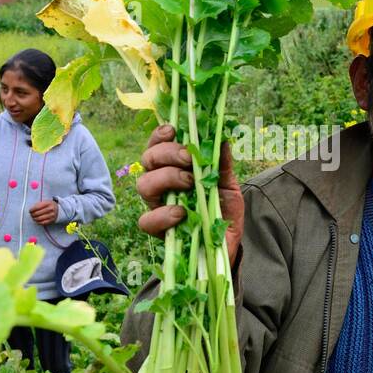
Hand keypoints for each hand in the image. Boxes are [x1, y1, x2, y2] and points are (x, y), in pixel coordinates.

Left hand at [29, 200, 58, 224]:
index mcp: (48, 203)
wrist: (58, 209)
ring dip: (34, 219)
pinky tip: (37, 221)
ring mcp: (51, 215)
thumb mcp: (45, 202)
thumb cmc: (50, 205)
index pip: (37, 207)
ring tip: (33, 218)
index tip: (30, 210)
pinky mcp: (51, 220)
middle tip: (31, 214)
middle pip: (37, 213)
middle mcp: (50, 209)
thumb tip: (31, 210)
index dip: (32, 210)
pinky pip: (43, 223)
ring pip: (39, 219)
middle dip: (32, 214)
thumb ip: (38, 204)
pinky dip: (38, 222)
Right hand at [137, 123, 243, 265]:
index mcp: (175, 168)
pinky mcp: (159, 230)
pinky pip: (147, 220)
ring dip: (165, 178)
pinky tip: (181, 213)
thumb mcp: (229, 185)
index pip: (158, 146)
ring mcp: (158, 206)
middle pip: (147, 160)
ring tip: (189, 183)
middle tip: (188, 158)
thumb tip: (222, 139)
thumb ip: (223, 165)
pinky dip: (163, 214)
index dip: (160, 135)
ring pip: (143, 185)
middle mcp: (162, 185)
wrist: (227, 243)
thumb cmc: (223, 211)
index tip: (174, 130)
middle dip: (166, 153)